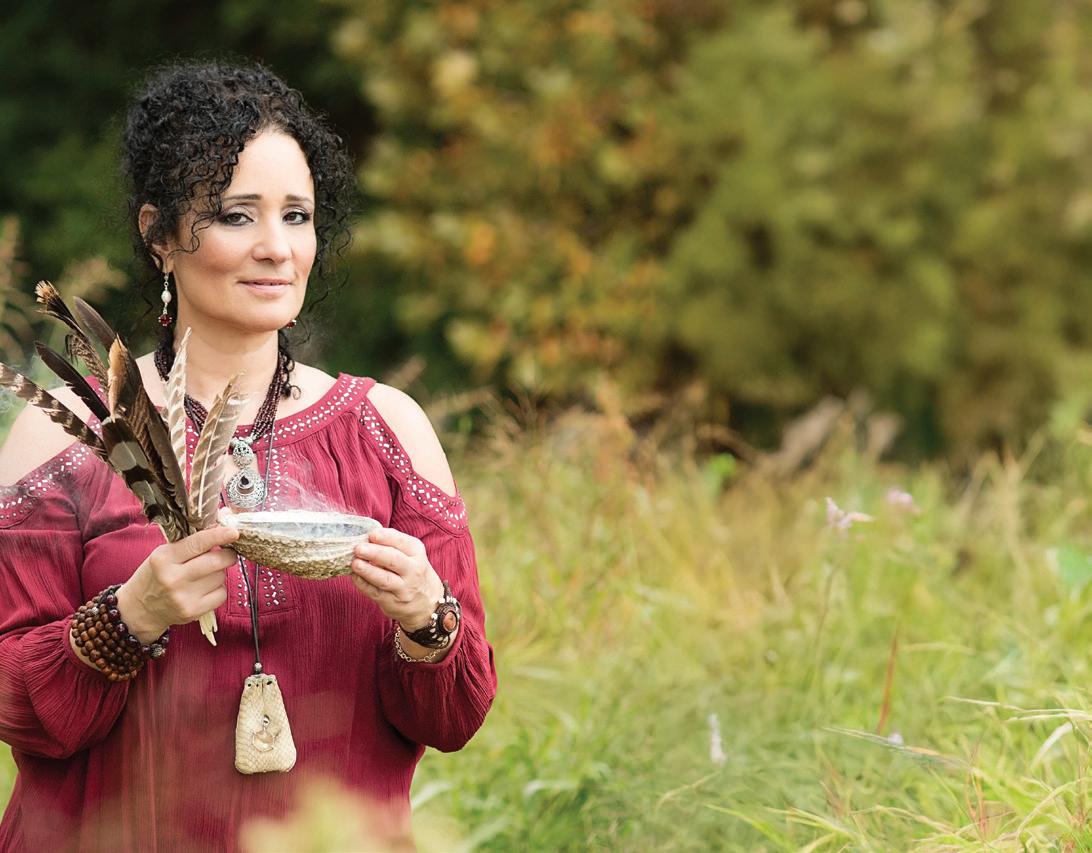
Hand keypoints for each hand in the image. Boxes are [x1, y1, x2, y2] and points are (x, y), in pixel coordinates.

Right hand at [116, 526, 239, 641]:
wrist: (139, 609)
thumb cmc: (155, 576)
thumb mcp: (164, 554)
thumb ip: (190, 543)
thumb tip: (222, 530)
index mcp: (164, 558)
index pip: (198, 543)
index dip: (219, 536)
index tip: (234, 532)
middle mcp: (173, 578)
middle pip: (215, 561)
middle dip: (228, 555)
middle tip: (228, 553)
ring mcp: (183, 597)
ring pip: (220, 577)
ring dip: (220, 573)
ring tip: (206, 574)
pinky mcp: (192, 611)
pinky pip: (221, 595)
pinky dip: (218, 589)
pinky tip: (206, 588)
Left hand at [350, 526, 443, 629]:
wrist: (428, 602)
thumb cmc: (413, 572)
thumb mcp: (412, 555)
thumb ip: (392, 544)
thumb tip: (367, 537)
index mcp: (417, 553)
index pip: (402, 542)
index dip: (386, 538)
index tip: (372, 534)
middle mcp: (413, 570)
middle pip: (393, 560)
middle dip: (375, 553)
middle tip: (359, 548)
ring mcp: (404, 588)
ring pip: (385, 579)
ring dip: (368, 571)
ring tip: (355, 563)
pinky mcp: (392, 603)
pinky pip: (376, 593)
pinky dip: (363, 584)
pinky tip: (355, 576)